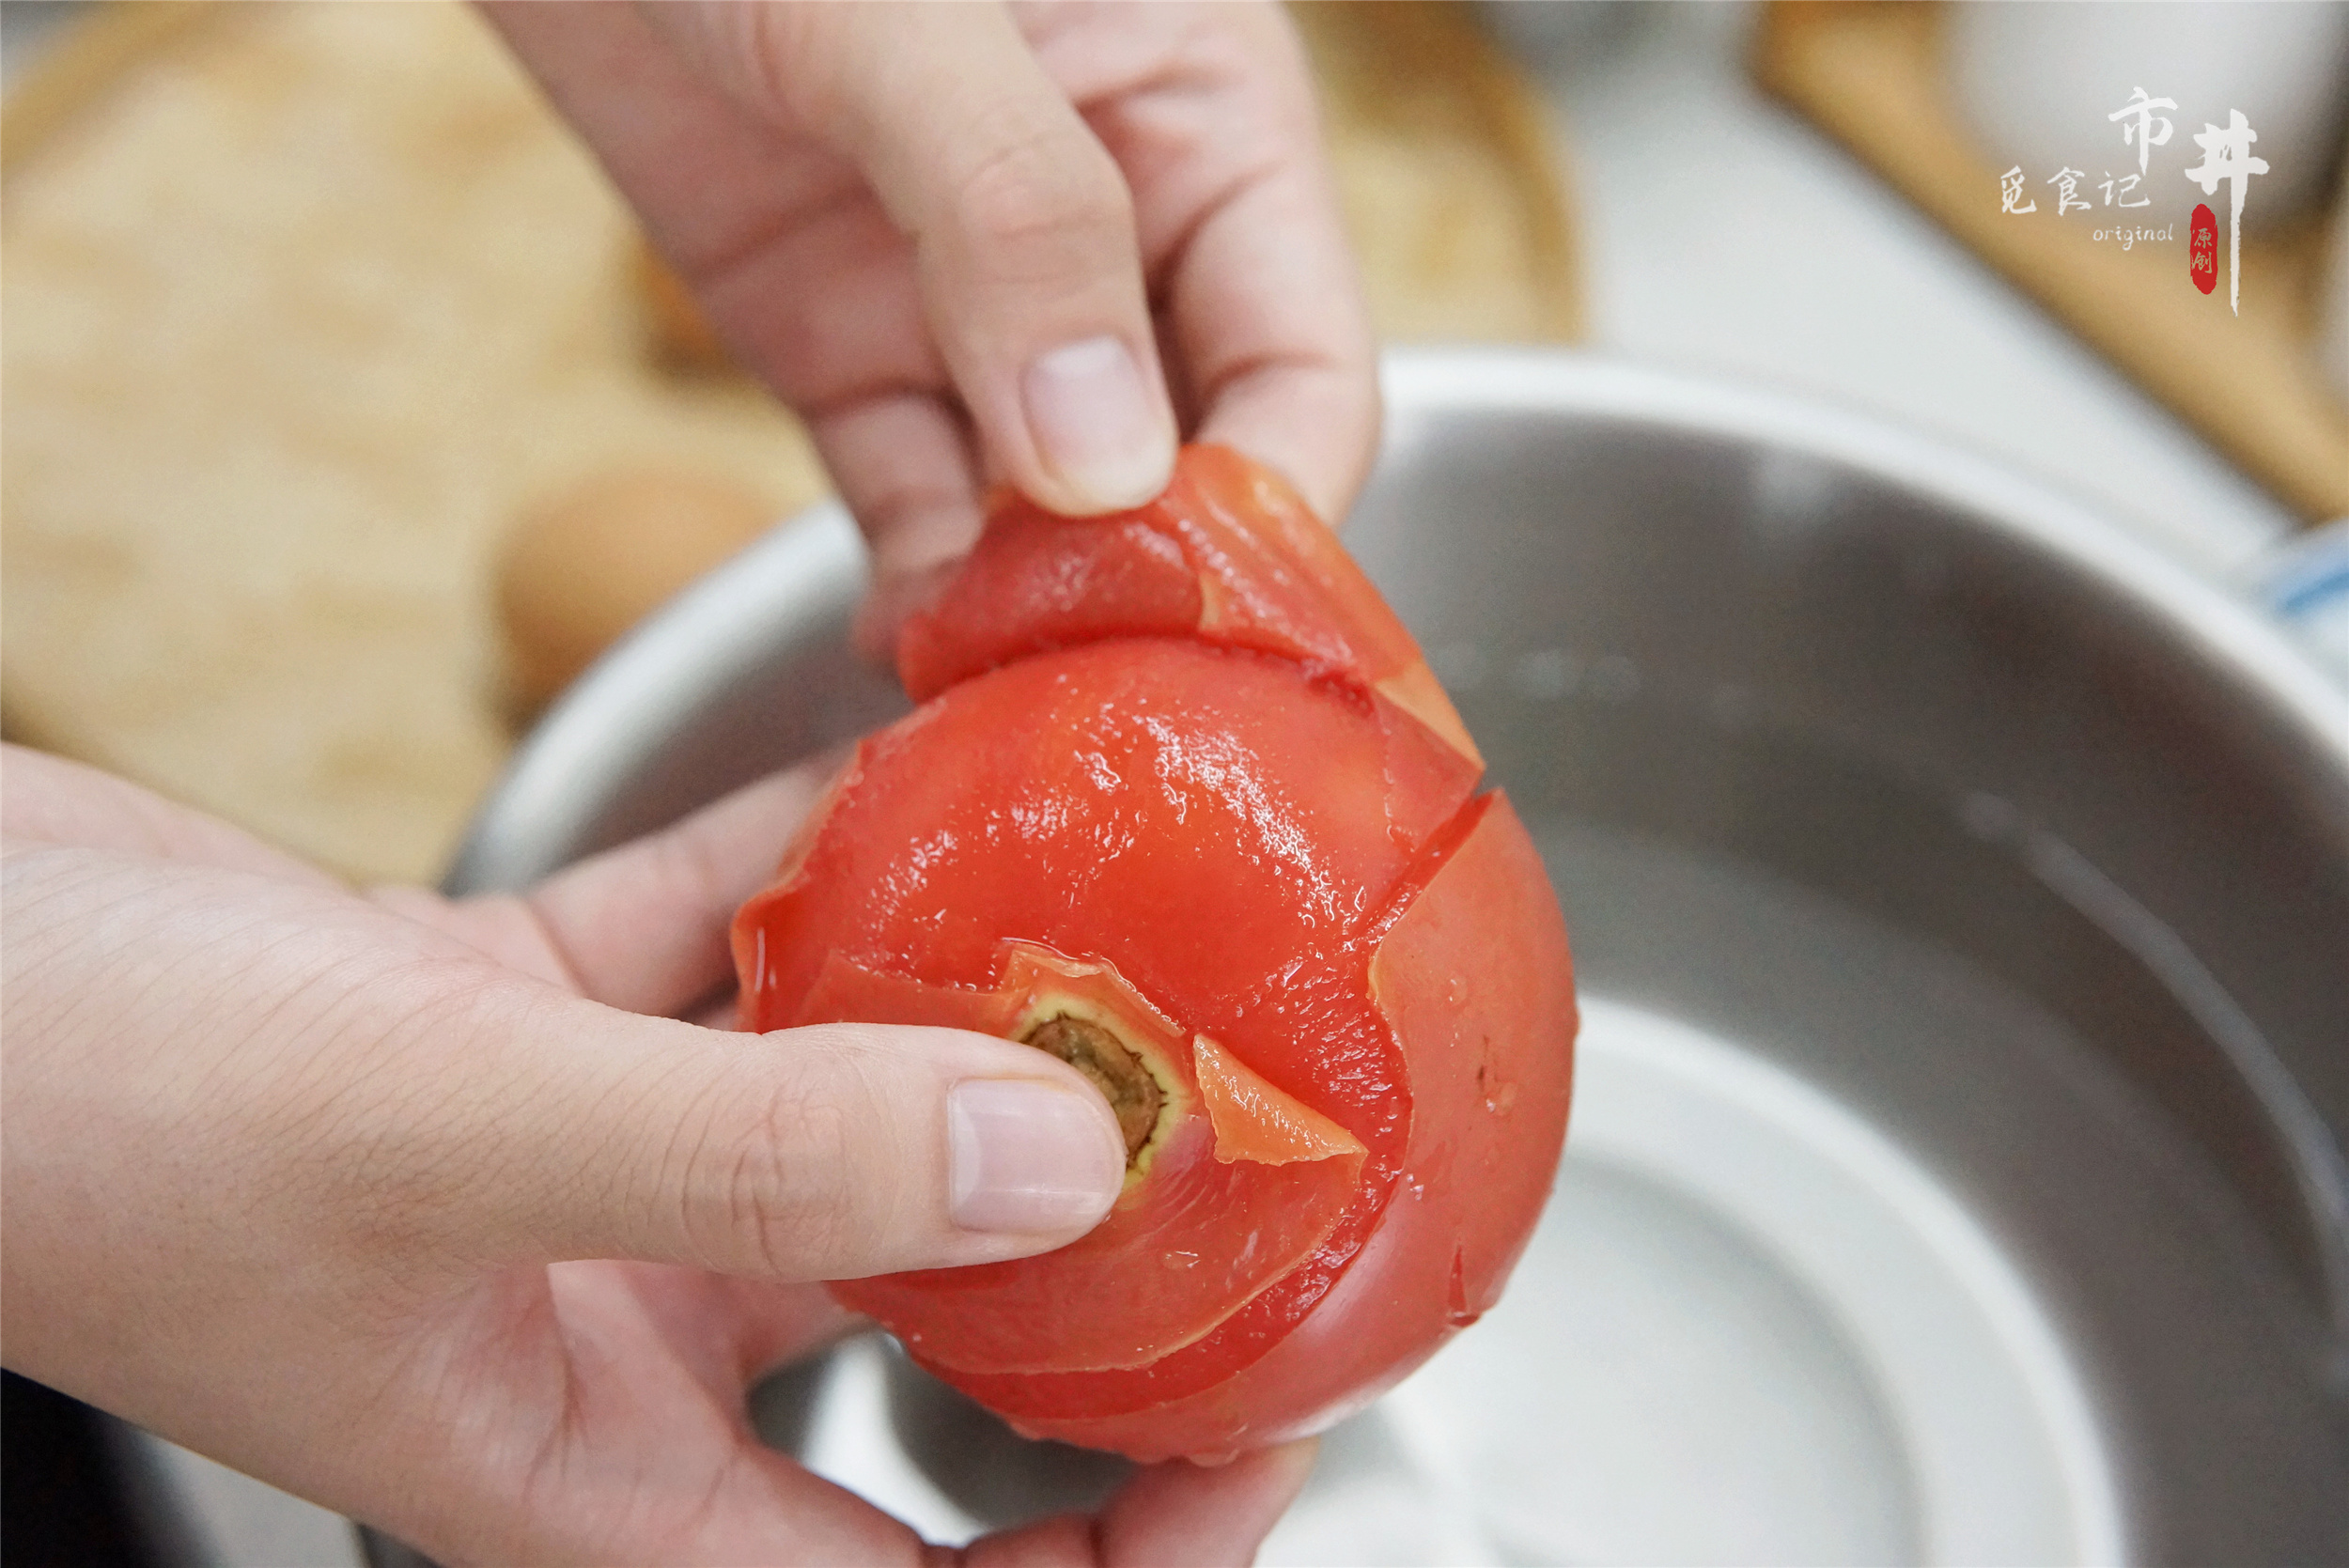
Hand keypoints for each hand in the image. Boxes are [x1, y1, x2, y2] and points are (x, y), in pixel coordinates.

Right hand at [1, 745, 1313, 1563]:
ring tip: (1109, 925)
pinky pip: (706, 936)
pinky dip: (798, 866)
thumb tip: (1065, 1155)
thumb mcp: (452, 1137)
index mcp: (581, 1457)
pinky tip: (905, 770)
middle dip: (1065, 1249)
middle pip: (896, 1323)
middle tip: (1226, 1144)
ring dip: (945, 1018)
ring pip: (813, 1100)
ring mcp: (554, 1159)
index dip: (1097, 1554)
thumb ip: (761, 1154)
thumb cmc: (80, 1111)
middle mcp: (594, 1322)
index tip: (1255, 1443)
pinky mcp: (505, 1008)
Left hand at [485, 0, 1378, 650]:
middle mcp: (1110, 226)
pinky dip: (917, 590)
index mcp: (1202, 115)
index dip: (1269, 502)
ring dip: (1027, 612)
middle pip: (1191, 461)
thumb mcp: (899, 11)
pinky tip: (905, 652)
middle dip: (1148, 583)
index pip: (1301, 363)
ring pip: (1046, 508)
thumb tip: (1108, 466)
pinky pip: (911, 502)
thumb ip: (1020, 215)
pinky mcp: (841, 348)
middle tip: (1088, 696)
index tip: (1195, 614)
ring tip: (989, 702)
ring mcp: (969, 301)